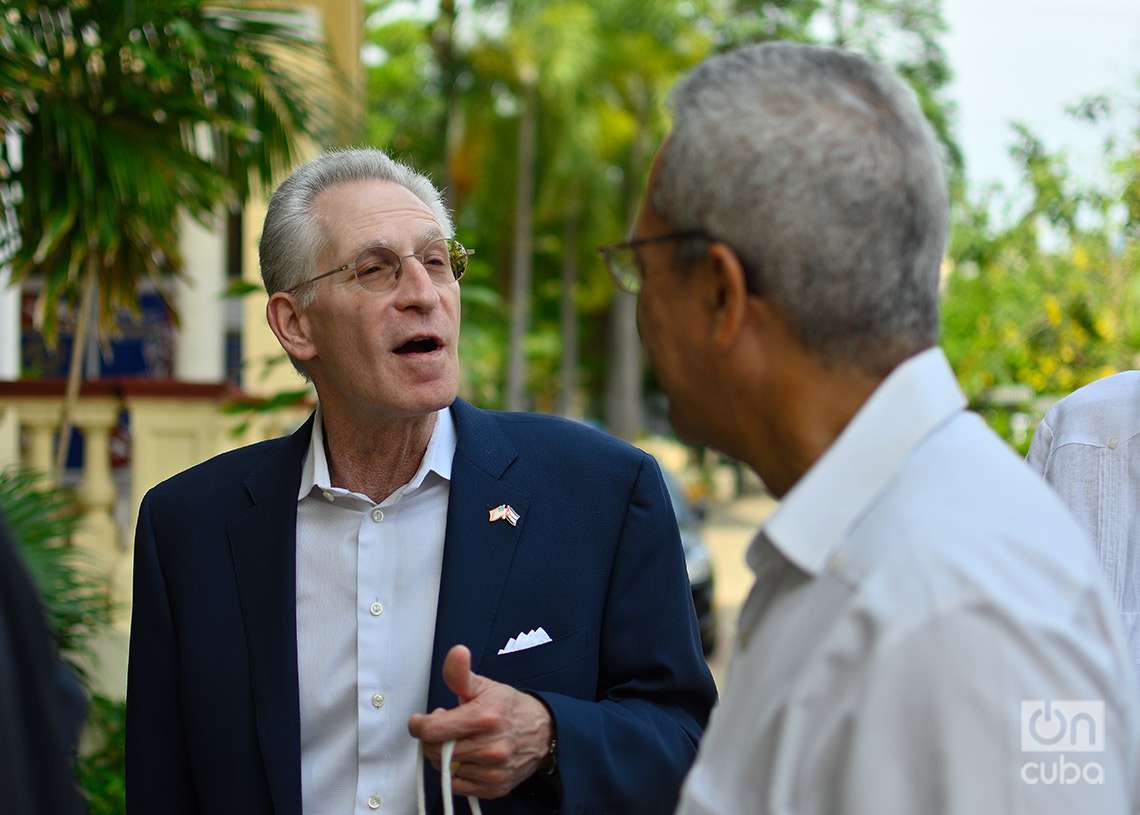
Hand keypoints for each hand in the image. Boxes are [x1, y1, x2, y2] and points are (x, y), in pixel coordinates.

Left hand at [408, 644, 552, 799]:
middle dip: (434, 740)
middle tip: (446, 729)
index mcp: (485, 717)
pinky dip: (458, 774)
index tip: (420, 721)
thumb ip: (461, 673)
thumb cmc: (509, 708)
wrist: (544, 732)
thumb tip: (457, 652)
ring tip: (461, 742)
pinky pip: (458, 786)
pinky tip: (469, 759)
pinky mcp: (495, 787)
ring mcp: (493, 770)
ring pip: (445, 770)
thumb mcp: (485, 685)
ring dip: (446, 757)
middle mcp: (490, 747)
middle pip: (435, 751)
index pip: (432, 730)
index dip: (420, 725)